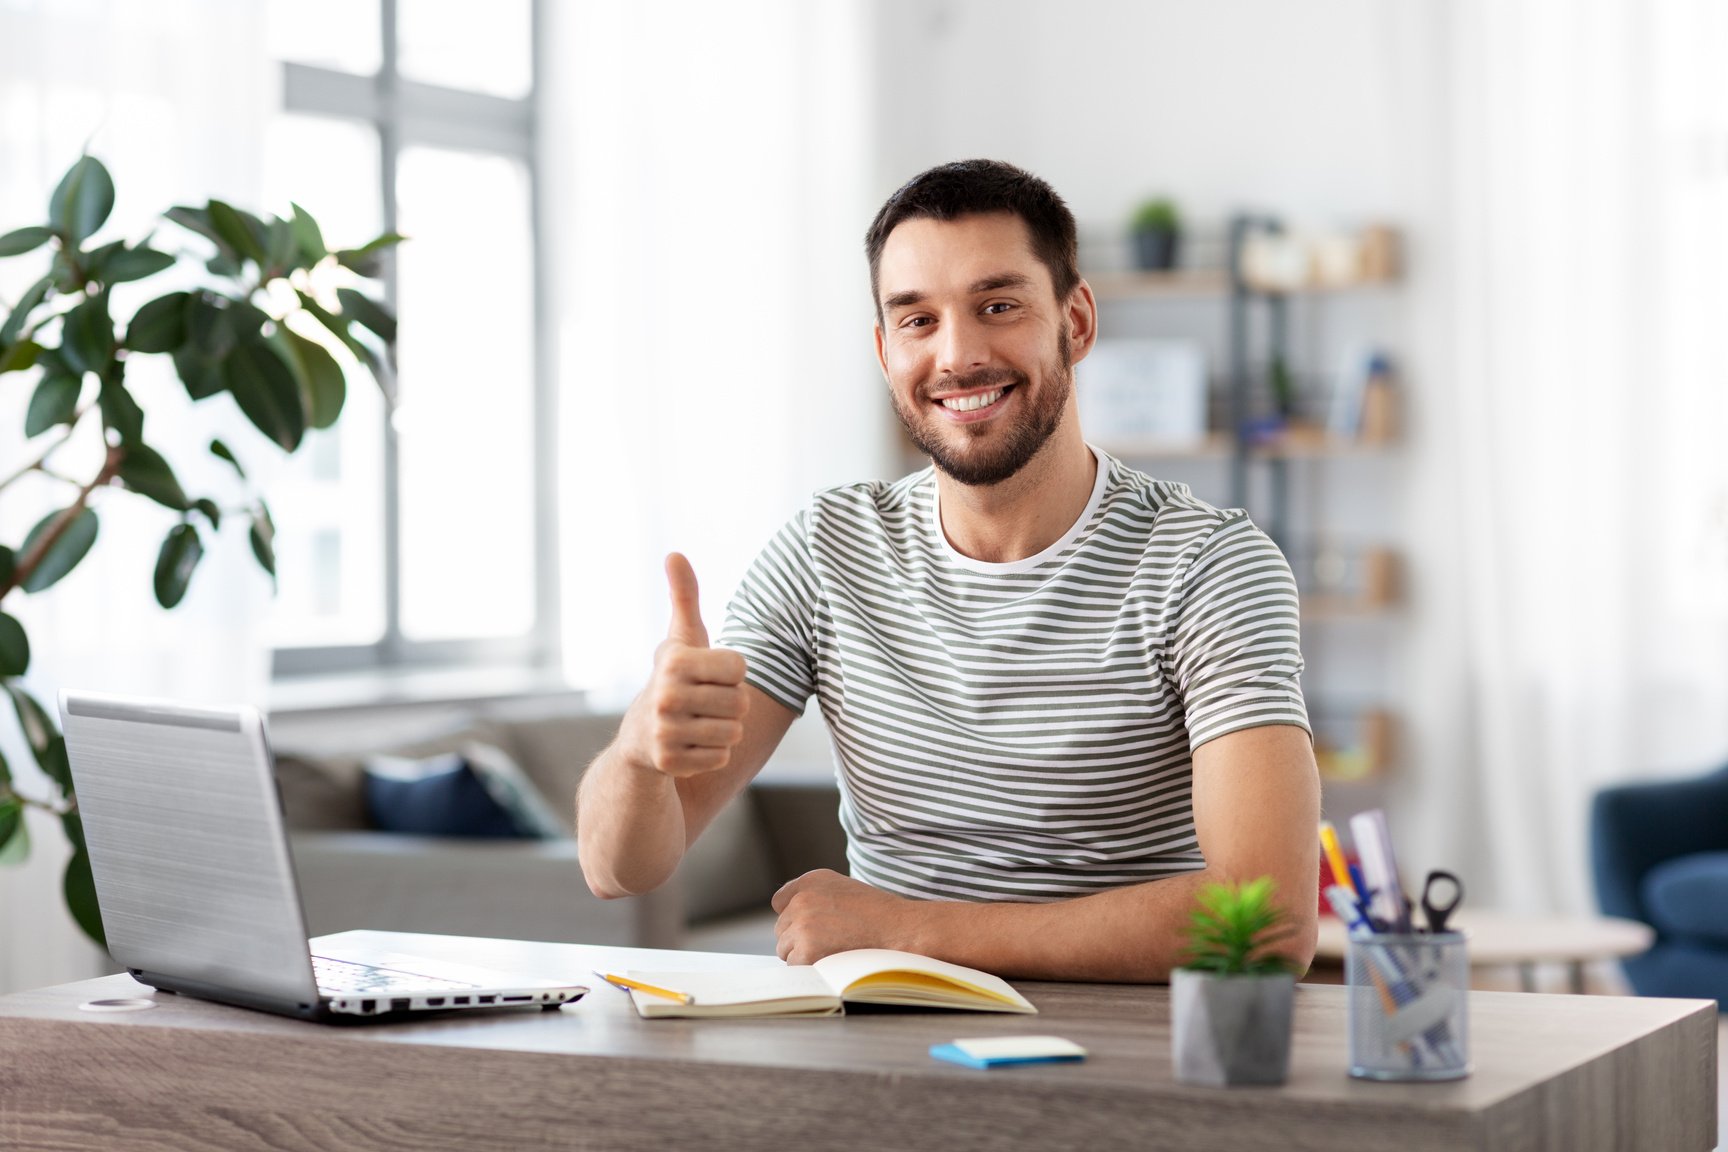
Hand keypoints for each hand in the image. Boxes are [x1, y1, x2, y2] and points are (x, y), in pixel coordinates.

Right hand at [621, 553, 749, 779]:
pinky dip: (711, 754)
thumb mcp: (681, 638)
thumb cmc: (674, 679)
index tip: (707, 676)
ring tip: (696, 723)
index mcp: (674, 662)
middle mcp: (665, 696)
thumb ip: (684, 596)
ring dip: (722, 730)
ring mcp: (664, 732)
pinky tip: (689, 745)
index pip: (740, 669)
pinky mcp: (669, 763)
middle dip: (729, 705)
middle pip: (740, 703)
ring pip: (733, 733)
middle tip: (702, 703)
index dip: (731, 674)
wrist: (639, 737)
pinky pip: (720, 758)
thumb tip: (674, 553)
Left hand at [771, 869, 921, 963]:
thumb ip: (814, 897)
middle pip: (781, 928)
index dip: (794, 917)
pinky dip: (810, 969)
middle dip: (799, 939)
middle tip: (829, 943)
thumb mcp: (843, 890)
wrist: (900, 929)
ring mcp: (802, 923)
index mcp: (811, 880)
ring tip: (834, 951)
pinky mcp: (806, 948)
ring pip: (785, 949)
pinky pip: (795, 965)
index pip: (780, 902)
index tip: (811, 926)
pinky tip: (832, 961)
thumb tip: (789, 919)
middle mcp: (802, 898)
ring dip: (803, 955)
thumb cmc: (878, 914)